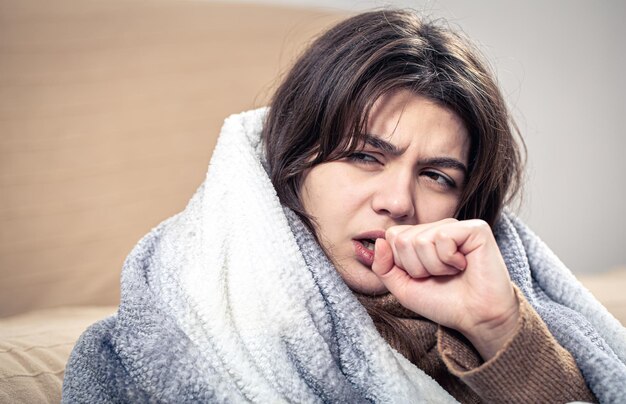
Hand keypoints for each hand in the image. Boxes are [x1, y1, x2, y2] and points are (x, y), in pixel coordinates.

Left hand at [372, 218, 519, 360]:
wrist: (476, 318)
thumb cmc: (443, 302)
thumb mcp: (403, 287)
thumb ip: (383, 266)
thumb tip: (379, 240)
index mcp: (422, 236)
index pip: (392, 237)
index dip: (402, 264)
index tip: (423, 277)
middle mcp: (438, 227)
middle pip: (403, 239)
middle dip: (417, 268)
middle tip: (440, 276)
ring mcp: (456, 226)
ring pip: (420, 240)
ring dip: (434, 267)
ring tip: (452, 273)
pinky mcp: (475, 228)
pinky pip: (442, 238)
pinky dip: (449, 260)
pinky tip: (463, 265)